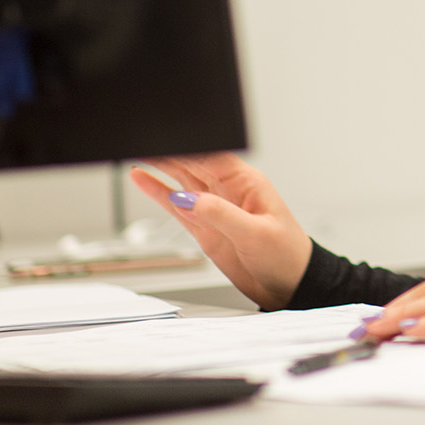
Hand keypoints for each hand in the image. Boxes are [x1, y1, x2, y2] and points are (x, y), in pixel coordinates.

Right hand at [129, 153, 312, 309]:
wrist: (288, 285)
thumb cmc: (286, 255)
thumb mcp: (256, 233)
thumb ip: (222, 216)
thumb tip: (190, 199)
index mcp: (247, 183)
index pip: (211, 156)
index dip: (186, 145)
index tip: (162, 138)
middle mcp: (229, 191)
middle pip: (193, 162)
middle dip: (168, 150)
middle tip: (142, 140)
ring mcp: (215, 208)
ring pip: (182, 180)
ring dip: (160, 165)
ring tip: (137, 151)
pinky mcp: (205, 228)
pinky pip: (177, 206)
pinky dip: (159, 192)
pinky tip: (143, 179)